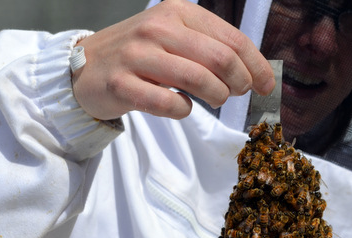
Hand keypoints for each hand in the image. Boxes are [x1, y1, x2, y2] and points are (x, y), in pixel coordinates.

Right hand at [72, 0, 274, 119]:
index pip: (232, 40)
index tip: (266, 85)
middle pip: (220, 59)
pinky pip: (168, 103)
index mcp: (178, 13)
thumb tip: (253, 73)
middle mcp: (158, 28)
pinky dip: (183, 110)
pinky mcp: (122, 84)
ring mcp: (137, 55)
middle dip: (240, 83)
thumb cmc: (140, 54)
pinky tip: (182, 107)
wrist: (85, 66)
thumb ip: (210, 49)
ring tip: (215, 100)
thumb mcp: (175, 37)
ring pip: (198, 80)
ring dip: (216, 97)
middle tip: (238, 94)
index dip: (256, 66)